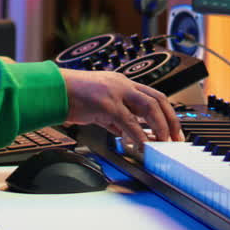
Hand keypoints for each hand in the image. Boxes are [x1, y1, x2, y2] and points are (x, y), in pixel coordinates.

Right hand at [59, 69, 182, 147]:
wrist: (54, 91)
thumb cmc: (72, 97)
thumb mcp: (99, 106)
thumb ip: (115, 118)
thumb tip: (127, 134)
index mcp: (122, 83)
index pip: (153, 95)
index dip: (167, 112)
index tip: (172, 128)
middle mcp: (123, 85)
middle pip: (158, 99)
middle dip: (170, 120)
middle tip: (175, 138)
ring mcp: (116, 93)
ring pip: (149, 108)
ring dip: (160, 128)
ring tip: (163, 143)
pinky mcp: (107, 104)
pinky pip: (129, 122)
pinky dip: (138, 136)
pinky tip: (142, 146)